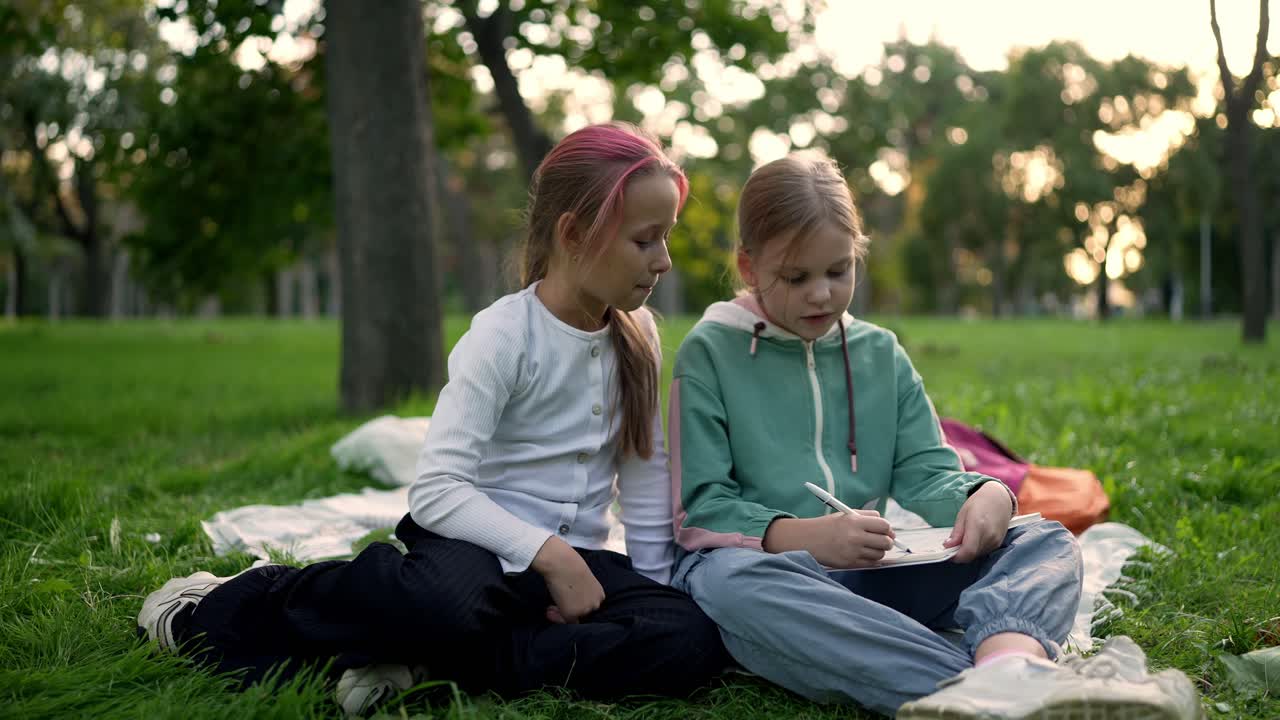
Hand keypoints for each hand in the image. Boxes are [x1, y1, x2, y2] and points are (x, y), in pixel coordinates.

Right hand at [531, 536, 604, 623]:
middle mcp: (595, 604)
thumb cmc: (570, 564)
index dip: (577, 605)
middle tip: (556, 605)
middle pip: (582, 614)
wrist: (562, 563)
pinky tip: (549, 609)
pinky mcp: (572, 614)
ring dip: (561, 614)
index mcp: (600, 594)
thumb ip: (582, 591)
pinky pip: (564, 621)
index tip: (567, 602)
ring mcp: (584, 610)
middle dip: (570, 610)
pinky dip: (556, 617)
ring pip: (573, 618)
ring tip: (551, 607)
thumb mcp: (582, 578)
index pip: (589, 606)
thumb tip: (572, 597)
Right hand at [767, 510, 895, 568]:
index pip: (884, 525)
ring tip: (869, 548)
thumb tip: (888, 528)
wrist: (808, 539)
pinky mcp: (850, 563)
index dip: (888, 529)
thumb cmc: (829, 526)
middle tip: (883, 541)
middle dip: (887, 542)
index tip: (887, 532)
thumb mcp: (846, 515)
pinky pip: (871, 564)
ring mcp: (853, 551)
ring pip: (880, 554)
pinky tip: (864, 555)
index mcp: (855, 521)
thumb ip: (867, 517)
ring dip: (879, 552)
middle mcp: (855, 536)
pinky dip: (871, 560)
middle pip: (885, 541)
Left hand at [944, 482, 1013, 562]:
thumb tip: (947, 546)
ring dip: (968, 552)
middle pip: (971, 555)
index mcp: (978, 526)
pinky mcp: (999, 543)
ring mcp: (996, 541)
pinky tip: (973, 539)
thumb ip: (957, 533)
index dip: (956, 556)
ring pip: (977, 555)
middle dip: (960, 554)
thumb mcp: (963, 514)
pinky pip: (984, 552)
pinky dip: (976, 549)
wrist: (999, 498)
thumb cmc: (979, 503)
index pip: (968, 551)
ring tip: (964, 538)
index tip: (948, 552)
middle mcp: (989, 536)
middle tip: (952, 545)